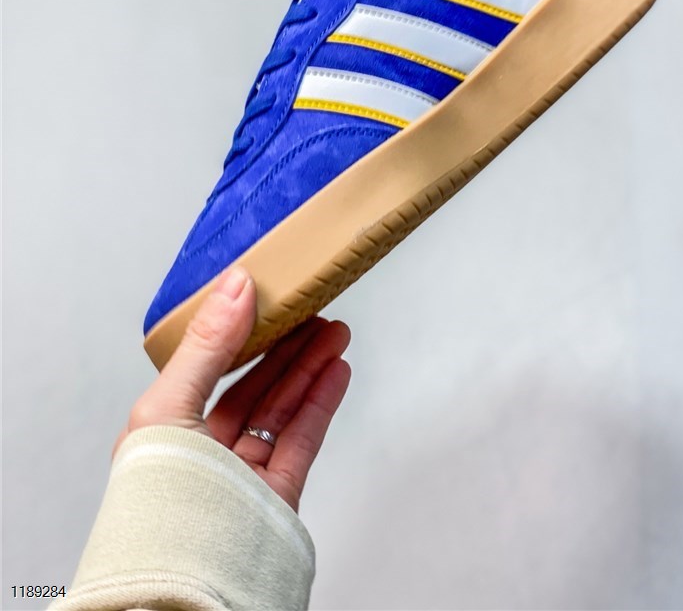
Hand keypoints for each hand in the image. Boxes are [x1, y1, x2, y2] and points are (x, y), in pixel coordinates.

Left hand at [114, 265, 350, 511]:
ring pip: (281, 408)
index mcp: (165, 427)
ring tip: (335, 332)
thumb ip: (208, 347)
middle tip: (314, 310)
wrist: (189, 589)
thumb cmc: (162, 503)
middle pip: (253, 384)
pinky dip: (321, 402)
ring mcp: (242, 471)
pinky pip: (302, 438)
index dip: (240, 330)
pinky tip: (336, 373)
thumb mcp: (170, 406)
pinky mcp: (275, 494)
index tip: (269, 297)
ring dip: (310, 367)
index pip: (208, 367)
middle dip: (286, 346)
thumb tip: (235, 287)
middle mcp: (203, 447)